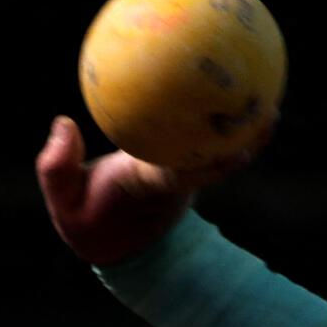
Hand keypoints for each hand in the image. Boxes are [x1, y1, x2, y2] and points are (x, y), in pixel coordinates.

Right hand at [34, 116, 268, 265]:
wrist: (111, 240)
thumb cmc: (86, 216)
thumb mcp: (61, 198)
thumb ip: (55, 164)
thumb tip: (64, 124)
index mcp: (149, 186)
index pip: (182, 175)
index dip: (212, 165)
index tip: (238, 150)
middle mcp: (176, 180)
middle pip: (219, 161)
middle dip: (247, 139)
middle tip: (271, 111)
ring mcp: (184, 174)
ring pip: (219, 151)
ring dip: (244, 129)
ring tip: (267, 96)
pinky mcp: (184, 165)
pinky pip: (205, 141)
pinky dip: (217, 120)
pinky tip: (225, 87)